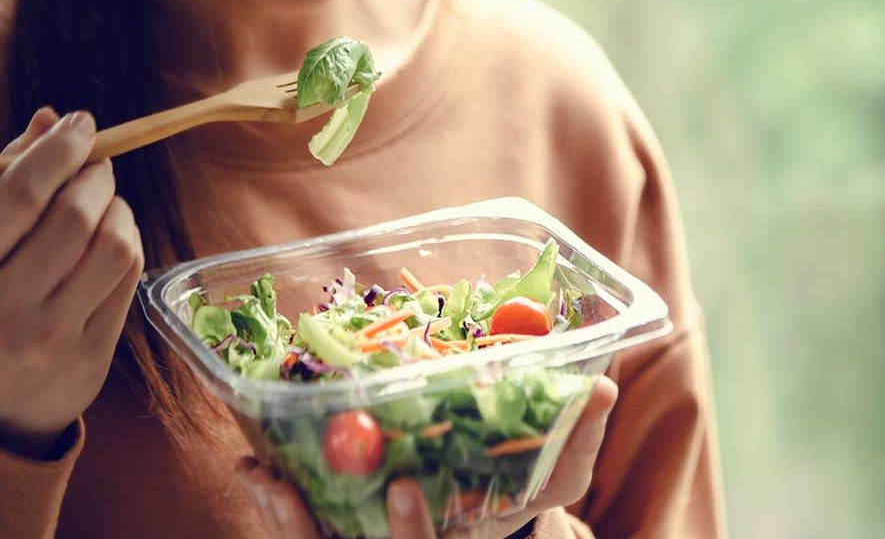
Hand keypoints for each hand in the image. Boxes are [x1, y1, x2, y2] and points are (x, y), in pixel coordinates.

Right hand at [0, 108, 143, 458]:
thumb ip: (6, 179)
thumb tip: (52, 120)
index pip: (21, 194)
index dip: (58, 150)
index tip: (80, 124)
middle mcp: (5, 307)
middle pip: (74, 218)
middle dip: (95, 178)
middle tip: (96, 164)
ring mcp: (50, 337)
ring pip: (114, 248)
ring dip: (119, 210)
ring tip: (104, 202)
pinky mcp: (90, 356)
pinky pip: (128, 280)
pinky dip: (128, 243)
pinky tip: (112, 236)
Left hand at [237, 376, 618, 537]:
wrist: (484, 519)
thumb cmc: (525, 492)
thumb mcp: (559, 476)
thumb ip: (579, 438)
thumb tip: (601, 385)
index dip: (413, 530)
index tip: (402, 487)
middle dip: (316, 525)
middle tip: (285, 481)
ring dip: (284, 517)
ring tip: (260, 475)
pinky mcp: (346, 533)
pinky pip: (308, 529)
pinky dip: (280, 501)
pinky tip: (257, 467)